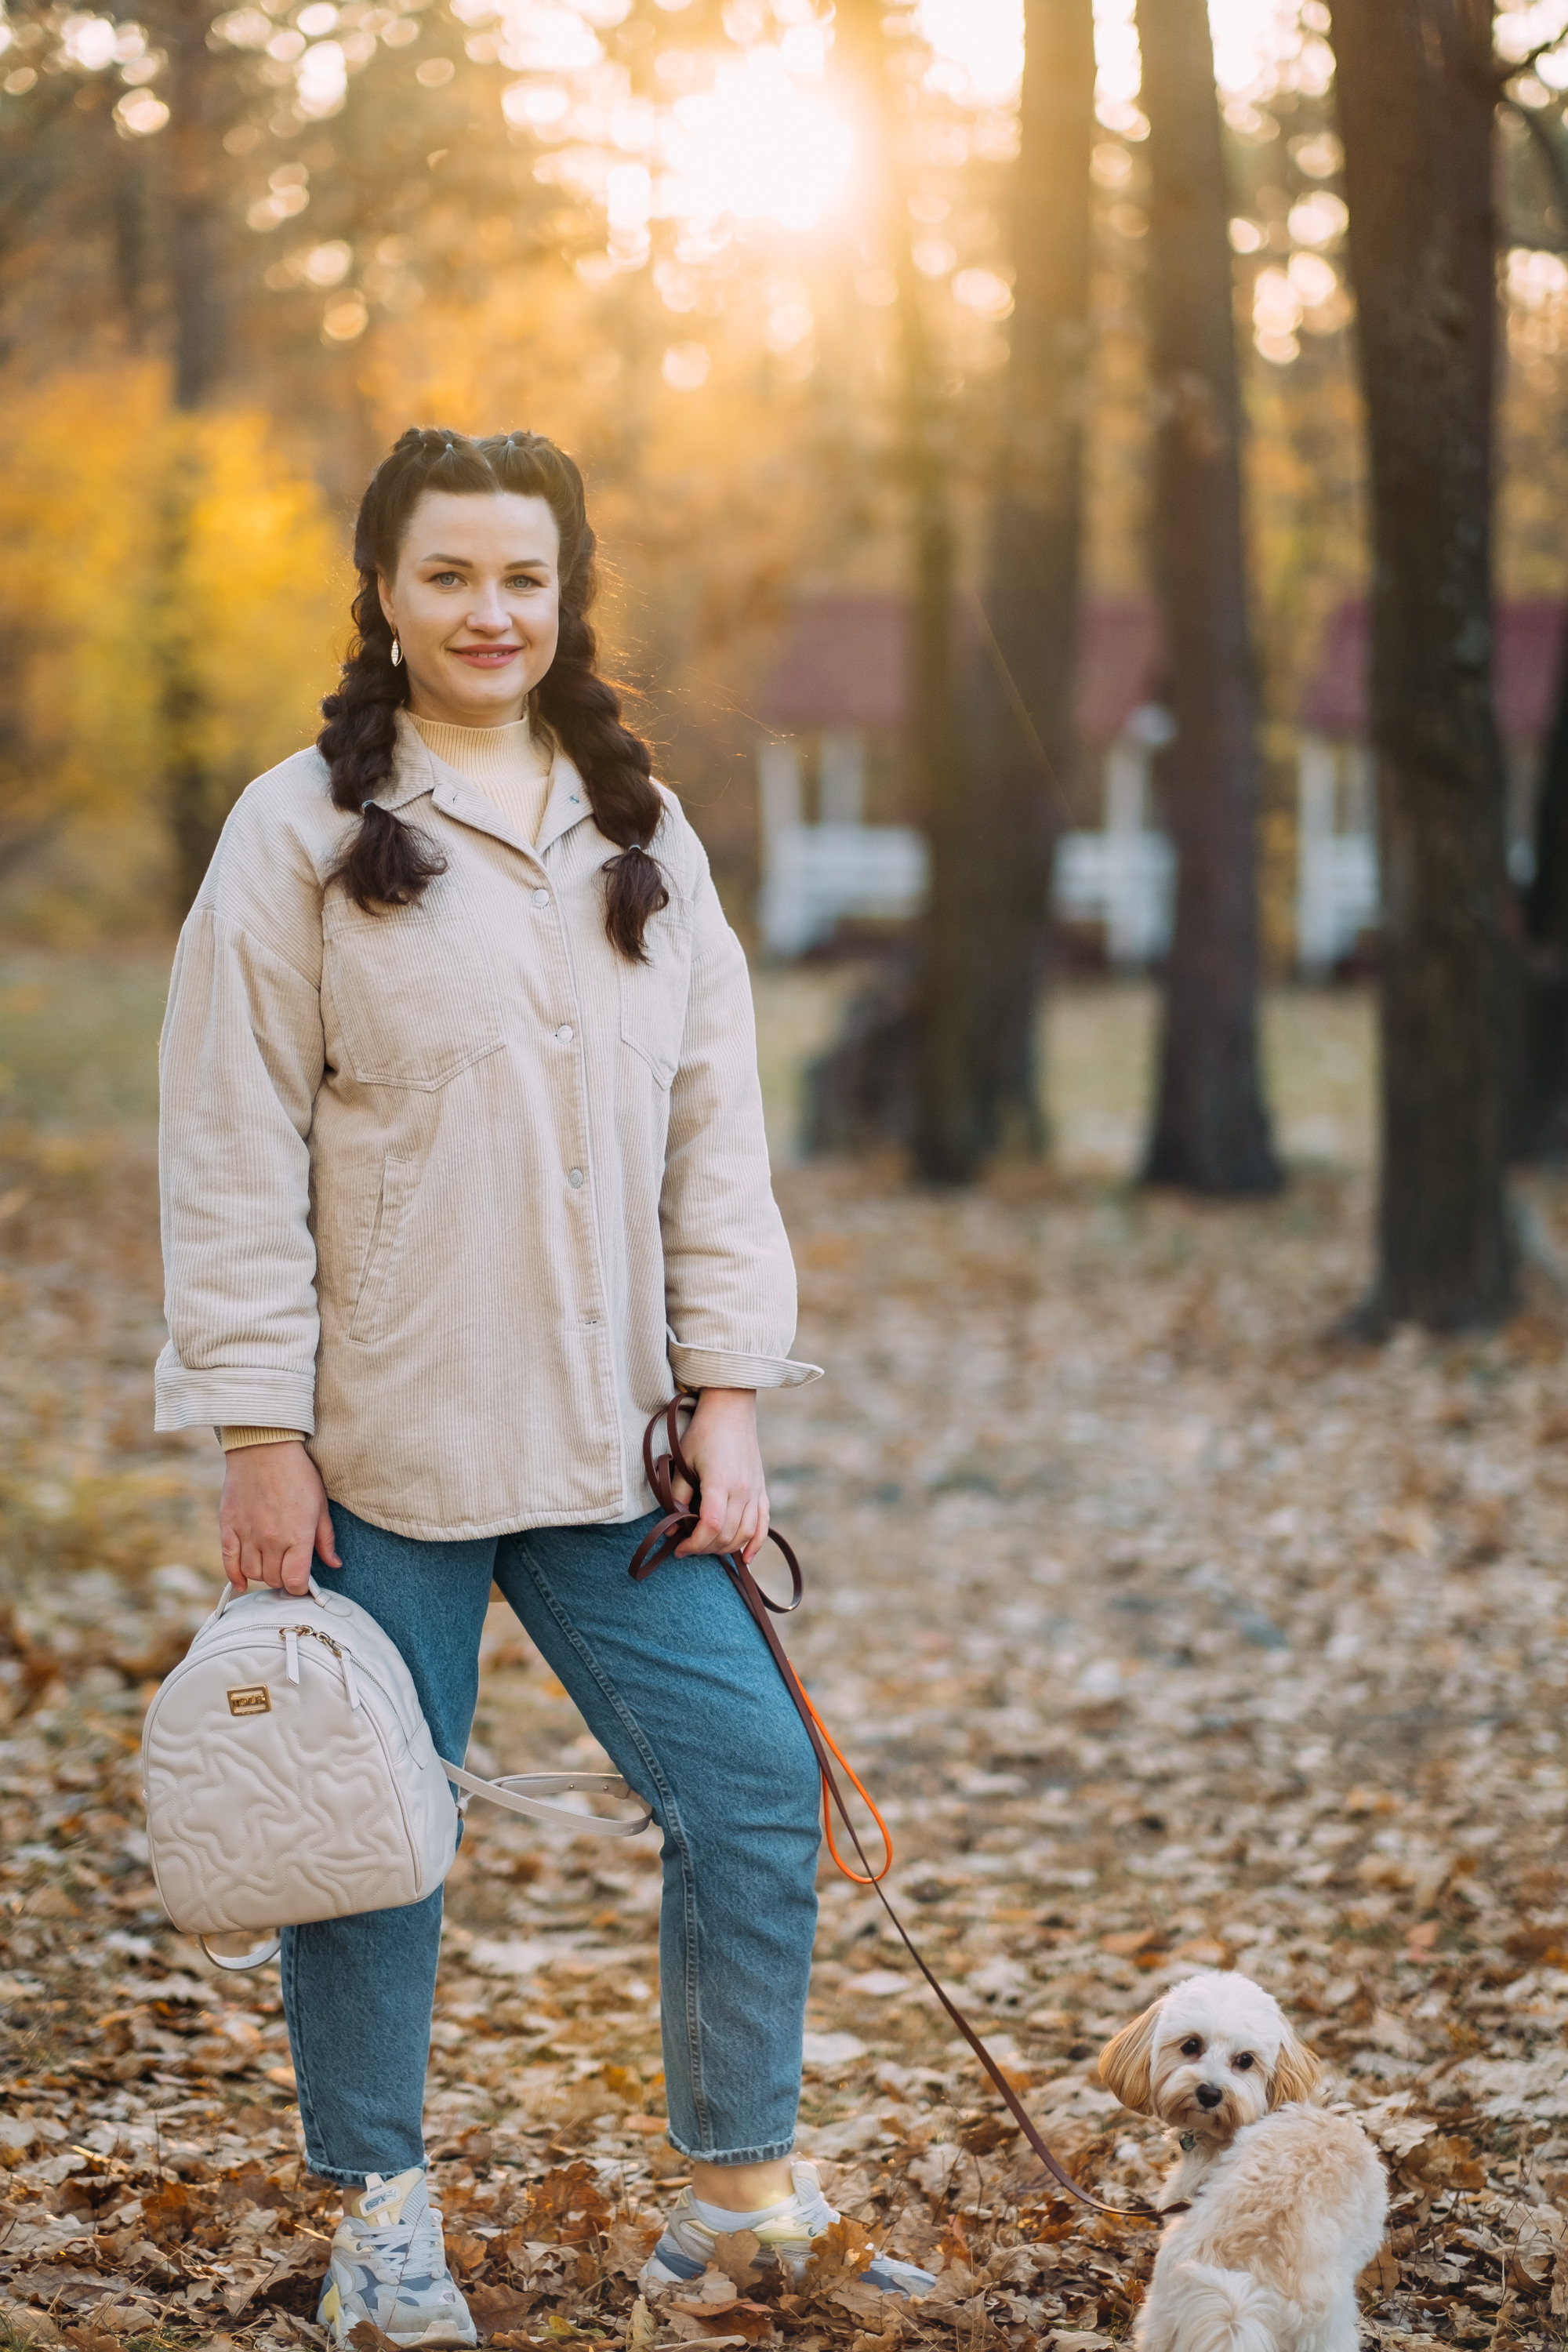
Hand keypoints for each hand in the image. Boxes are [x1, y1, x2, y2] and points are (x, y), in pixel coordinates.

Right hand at [219, 1441, 340, 1594]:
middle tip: (288, 1569)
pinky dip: (234, 1576)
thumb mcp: (320, 1506)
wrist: (264, 1447)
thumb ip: (325, 1539)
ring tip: (271, 1564)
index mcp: (297, 1536)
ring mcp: (247, 1535)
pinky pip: (228, 1562)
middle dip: (283, 1579)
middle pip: (273, 1580)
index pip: (295, 1581)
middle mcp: (271, 1540)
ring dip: (263, 1574)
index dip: (301, 1588)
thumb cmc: (298, 1473)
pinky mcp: (228, 1527)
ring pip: (252, 1573)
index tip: (303, 1584)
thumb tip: (334, 1564)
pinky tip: (242, 1582)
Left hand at [668, 1389, 768, 1563]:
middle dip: (705, 1548)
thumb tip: (674, 1528)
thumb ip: (678, 1497)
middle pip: (727, 1534)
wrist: (731, 1410)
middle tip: (688, 1547)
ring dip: (726, 1548)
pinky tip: (746, 1557)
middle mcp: (742, 1490)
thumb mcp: (683, 1462)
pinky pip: (763, 1524)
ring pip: (745, 1533)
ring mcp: (755, 1490)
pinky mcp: (761, 1489)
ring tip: (707, 1548)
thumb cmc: (703, 1433)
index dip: (694, 1543)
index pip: (710, 1526)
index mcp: (720, 1482)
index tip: (679, 1548)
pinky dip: (755, 1543)